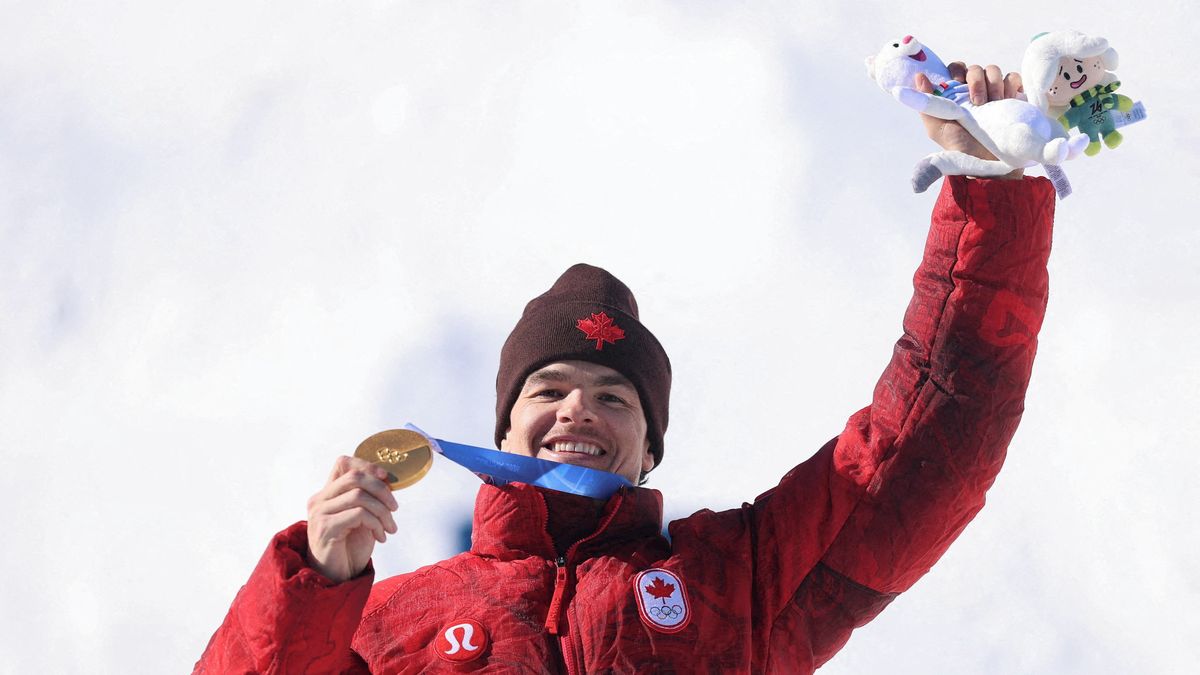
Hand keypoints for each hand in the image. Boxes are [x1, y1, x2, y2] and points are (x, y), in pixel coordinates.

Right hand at [306, 456, 398, 582]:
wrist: (337, 577)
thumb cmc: (351, 546)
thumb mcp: (362, 517)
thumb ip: (369, 497)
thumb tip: (388, 479)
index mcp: (327, 493)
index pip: (343, 462)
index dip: (367, 465)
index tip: (386, 478)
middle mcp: (319, 500)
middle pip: (355, 476)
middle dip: (382, 489)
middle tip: (395, 508)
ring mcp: (319, 513)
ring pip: (359, 496)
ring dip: (382, 512)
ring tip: (390, 528)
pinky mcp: (325, 529)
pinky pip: (358, 514)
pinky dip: (376, 524)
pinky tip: (381, 537)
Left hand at [915, 62, 1023, 176]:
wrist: (990, 161)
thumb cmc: (961, 148)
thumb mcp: (938, 128)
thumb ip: (927, 103)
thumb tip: (919, 76)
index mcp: (956, 96)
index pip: (956, 69)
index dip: (956, 71)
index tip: (957, 83)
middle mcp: (975, 92)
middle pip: (975, 68)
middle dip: (976, 81)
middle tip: (978, 102)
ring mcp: (995, 93)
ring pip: (994, 70)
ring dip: (994, 84)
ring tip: (994, 104)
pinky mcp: (1013, 97)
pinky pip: (1013, 77)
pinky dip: (1010, 85)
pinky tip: (1007, 100)